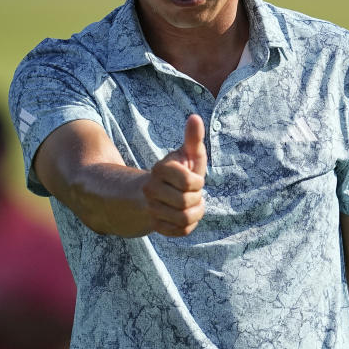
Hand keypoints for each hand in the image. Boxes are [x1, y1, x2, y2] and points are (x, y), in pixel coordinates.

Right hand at [141, 114, 206, 236]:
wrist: (154, 192)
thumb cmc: (178, 170)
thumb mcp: (186, 154)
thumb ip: (193, 138)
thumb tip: (195, 117)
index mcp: (160, 170)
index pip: (189, 182)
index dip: (198, 183)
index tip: (194, 179)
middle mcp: (151, 189)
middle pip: (186, 203)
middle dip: (197, 199)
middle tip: (192, 193)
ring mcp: (151, 208)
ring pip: (184, 219)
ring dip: (195, 214)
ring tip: (191, 205)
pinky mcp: (155, 224)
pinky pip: (180, 231)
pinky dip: (188, 225)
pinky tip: (184, 216)